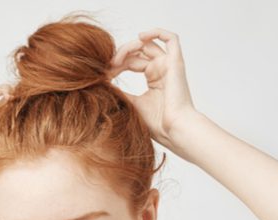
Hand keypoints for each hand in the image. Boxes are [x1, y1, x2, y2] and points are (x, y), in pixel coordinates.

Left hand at [109, 28, 198, 149]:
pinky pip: (171, 38)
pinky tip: (140, 37)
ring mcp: (169, 65)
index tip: (103, 74)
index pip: (132, 61)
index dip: (117, 64)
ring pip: (148, 44)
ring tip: (116, 60)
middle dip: (120, 56)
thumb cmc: (156, 123)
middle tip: (107, 67)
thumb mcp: (131, 103)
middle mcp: (161, 69)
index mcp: (153, 78)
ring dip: (129, 47)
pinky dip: (156, 32)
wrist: (173, 130)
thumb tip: (101, 82)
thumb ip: (119, 90)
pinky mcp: (176, 63)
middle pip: (138, 51)